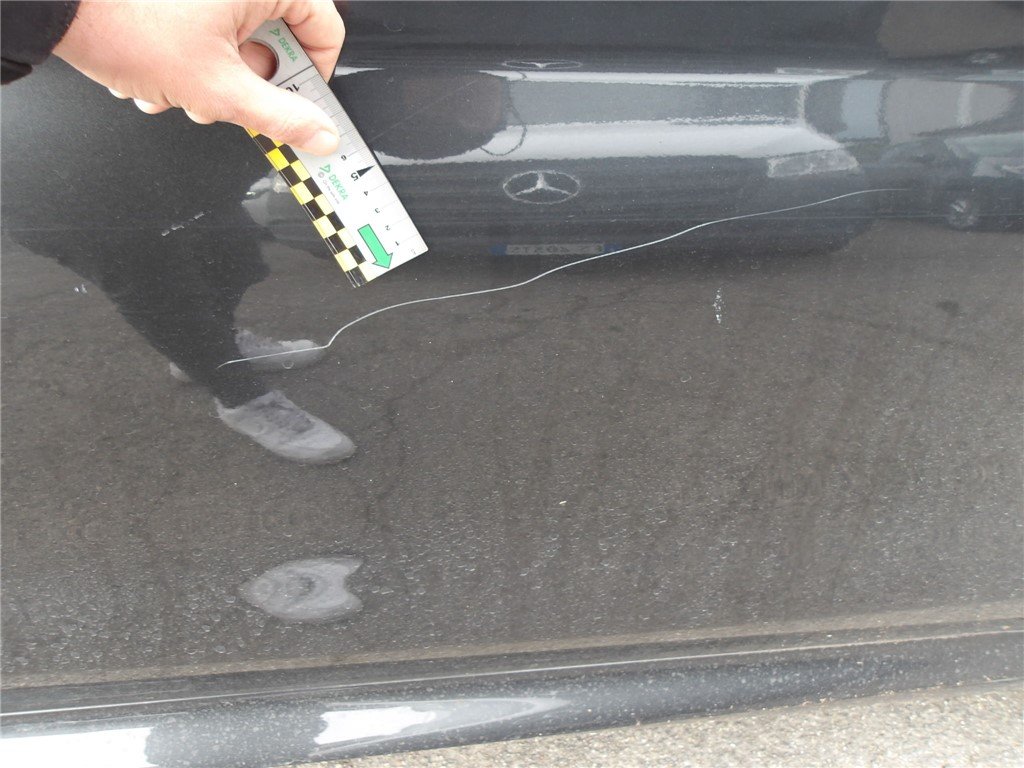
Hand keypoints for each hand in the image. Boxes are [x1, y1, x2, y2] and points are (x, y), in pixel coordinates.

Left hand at [54, 0, 344, 154]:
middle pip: (279, 38)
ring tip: (182, 91)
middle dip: (251, 82)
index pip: (326, 30)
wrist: (55, 5)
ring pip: (240, 38)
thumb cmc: (125, 23)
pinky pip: (210, 26)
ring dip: (216, 78)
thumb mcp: (218, 88)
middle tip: (229, 102)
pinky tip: (163, 74)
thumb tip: (320, 135)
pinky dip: (193, 57)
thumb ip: (281, 118)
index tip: (300, 106)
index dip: (316, 76)